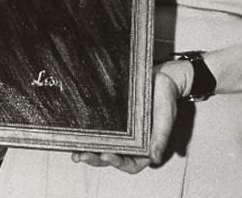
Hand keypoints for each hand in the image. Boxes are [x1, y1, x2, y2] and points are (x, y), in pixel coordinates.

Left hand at [72, 61, 188, 171]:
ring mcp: (119, 132)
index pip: (130, 164)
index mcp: (145, 148)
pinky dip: (87, 133)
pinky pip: (98, 128)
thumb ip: (160, 138)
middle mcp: (130, 143)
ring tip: (75, 152)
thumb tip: (155, 159)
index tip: (106, 156)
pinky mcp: (111, 119)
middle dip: (96, 159)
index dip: (118, 163)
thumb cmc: (166, 98)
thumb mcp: (165, 117)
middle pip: (111, 157)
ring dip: (88, 151)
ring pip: (102, 146)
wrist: (161, 77)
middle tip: (83, 155)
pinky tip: (76, 135)